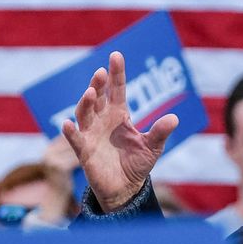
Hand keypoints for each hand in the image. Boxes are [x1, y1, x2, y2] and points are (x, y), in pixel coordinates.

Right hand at [61, 51, 177, 212]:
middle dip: (99, 84)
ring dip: (86, 102)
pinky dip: (70, 132)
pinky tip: (67, 124)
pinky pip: (75, 139)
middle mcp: (102, 120)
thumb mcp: (152, 147)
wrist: (125, 188)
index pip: (117, 89)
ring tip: (91, 92)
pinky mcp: (84, 151)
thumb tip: (174, 118)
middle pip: (98, 97)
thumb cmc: (137, 163)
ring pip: (84, 113)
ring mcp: (91, 133)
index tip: (116, 55)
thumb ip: (160, 132)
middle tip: (102, 72)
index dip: (116, 73)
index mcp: (119, 114)